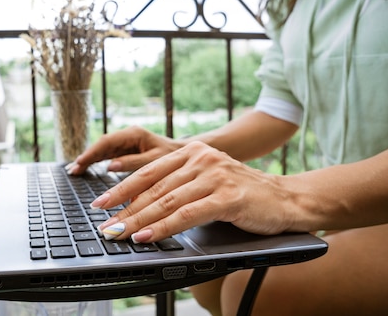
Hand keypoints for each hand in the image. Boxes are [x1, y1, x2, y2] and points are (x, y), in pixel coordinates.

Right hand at [68, 126, 183, 174]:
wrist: (186, 155)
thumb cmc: (174, 157)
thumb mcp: (155, 160)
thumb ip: (133, 163)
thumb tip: (110, 165)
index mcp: (134, 134)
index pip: (107, 142)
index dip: (91, 153)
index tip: (80, 162)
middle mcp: (127, 136)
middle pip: (101, 145)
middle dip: (86, 157)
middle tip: (73, 170)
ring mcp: (126, 143)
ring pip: (102, 150)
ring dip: (89, 160)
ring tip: (74, 171)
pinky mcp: (126, 151)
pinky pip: (107, 155)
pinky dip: (96, 162)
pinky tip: (85, 169)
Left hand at [92, 141, 294, 242]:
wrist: (286, 198)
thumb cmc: (242, 194)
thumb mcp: (206, 181)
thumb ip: (178, 186)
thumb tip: (140, 207)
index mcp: (192, 151)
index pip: (149, 172)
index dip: (121, 189)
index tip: (101, 204)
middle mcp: (201, 158)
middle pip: (153, 187)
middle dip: (124, 208)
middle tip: (104, 224)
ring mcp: (215, 175)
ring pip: (167, 201)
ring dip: (138, 221)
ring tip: (118, 234)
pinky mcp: (227, 196)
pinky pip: (187, 215)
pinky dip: (163, 228)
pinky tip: (147, 237)